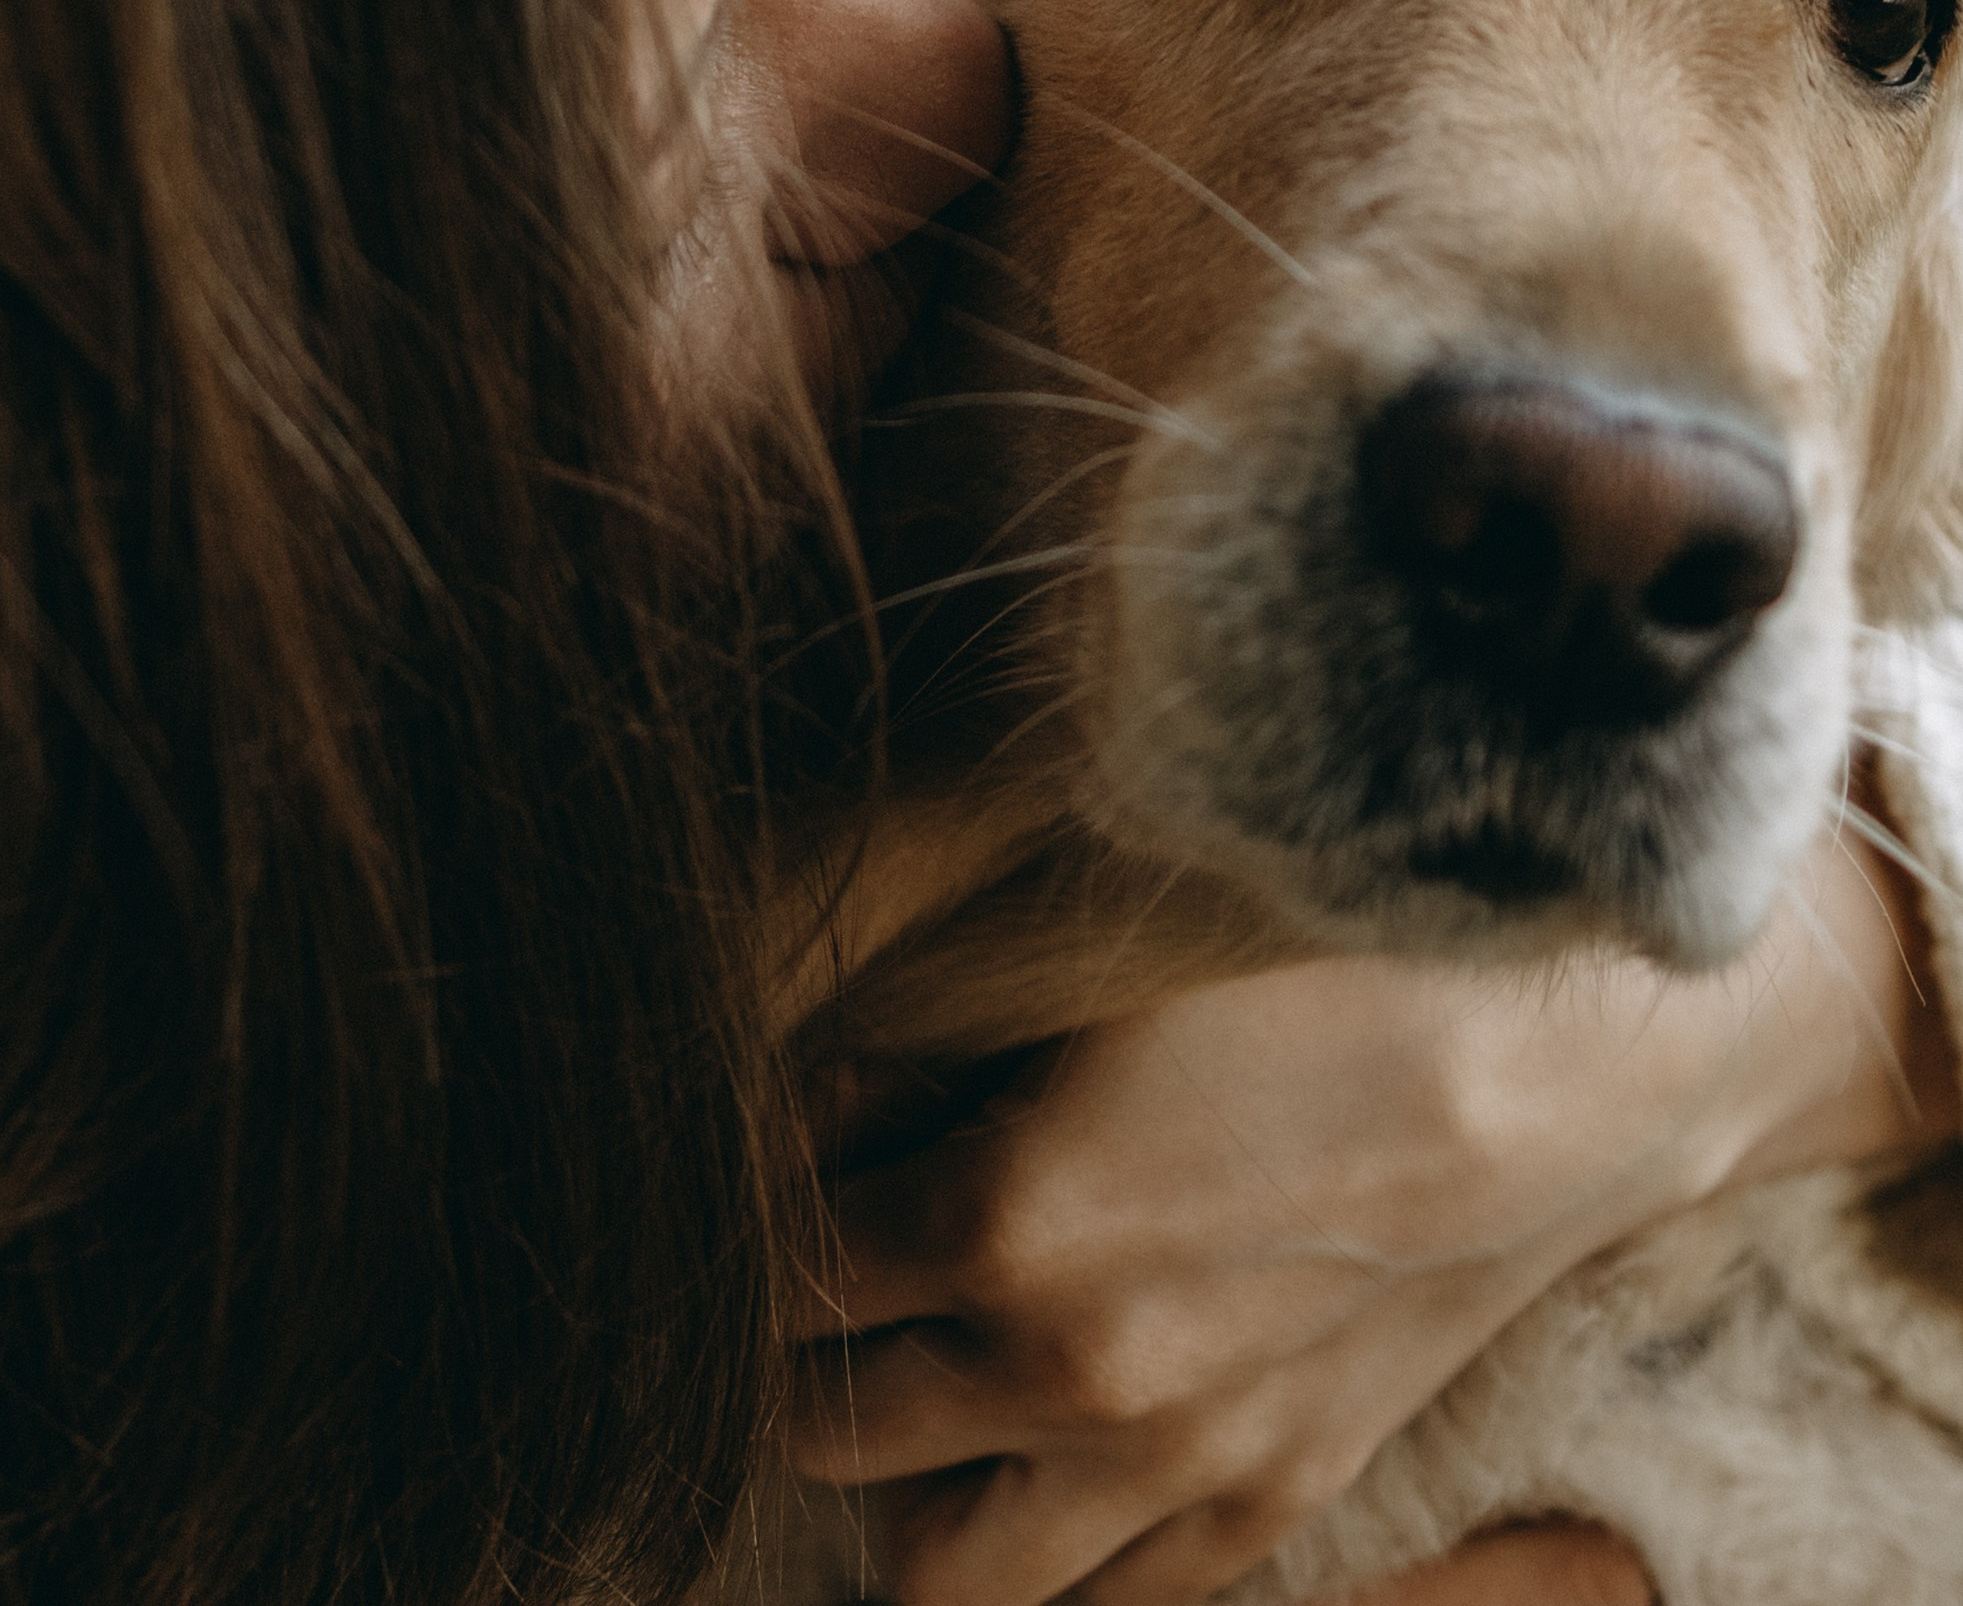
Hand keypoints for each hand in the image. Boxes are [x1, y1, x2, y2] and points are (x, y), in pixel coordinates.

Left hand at [792, 824, 1952, 1605]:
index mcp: (1006, 1218)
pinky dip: (1033, 1556)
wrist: (1581, 1059)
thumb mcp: (1100, 941)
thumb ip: (921, 1027)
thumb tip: (796, 1082)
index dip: (743, 1212)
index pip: (775, 1267)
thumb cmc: (1339, 957)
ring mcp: (1173, 1468)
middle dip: (788, 1351)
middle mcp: (1068, 1376)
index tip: (750, 1164)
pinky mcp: (1270, 1506)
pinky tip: (1035, 1460)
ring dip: (890, 1485)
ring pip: (929, 1573)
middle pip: (817, 1426)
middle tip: (818, 1263)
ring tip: (905, 1383)